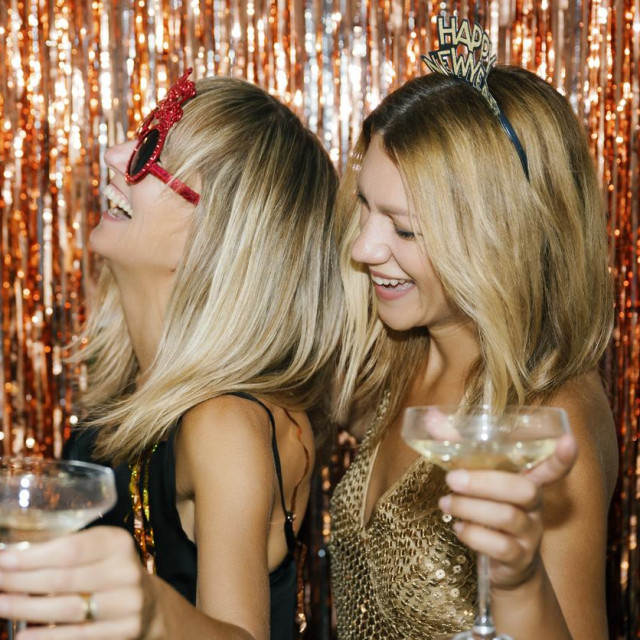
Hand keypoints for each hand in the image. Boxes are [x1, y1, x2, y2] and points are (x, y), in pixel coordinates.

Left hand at [0, 526, 157, 638]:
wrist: (148, 604)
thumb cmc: (110, 573)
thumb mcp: (99, 552)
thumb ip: (68, 552)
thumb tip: (14, 558)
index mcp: (118, 543)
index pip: (71, 549)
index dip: (32, 556)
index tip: (3, 559)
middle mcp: (126, 571)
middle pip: (64, 579)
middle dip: (21, 582)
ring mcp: (127, 603)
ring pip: (67, 608)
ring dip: (26, 609)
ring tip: (0, 605)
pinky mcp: (124, 630)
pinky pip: (78, 635)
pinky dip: (46, 637)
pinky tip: (22, 635)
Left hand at [438, 433, 577, 589]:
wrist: (506, 566)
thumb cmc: (488, 509)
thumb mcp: (477, 478)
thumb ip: (457, 447)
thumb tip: (431, 416)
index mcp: (527, 481)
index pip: (551, 467)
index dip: (562, 456)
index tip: (569, 439)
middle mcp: (534, 506)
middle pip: (524, 490)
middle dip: (485, 482)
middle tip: (452, 479)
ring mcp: (530, 533)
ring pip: (507, 517)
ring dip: (469, 507)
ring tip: (445, 502)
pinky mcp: (518, 558)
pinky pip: (500, 547)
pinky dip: (474, 535)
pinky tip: (458, 528)